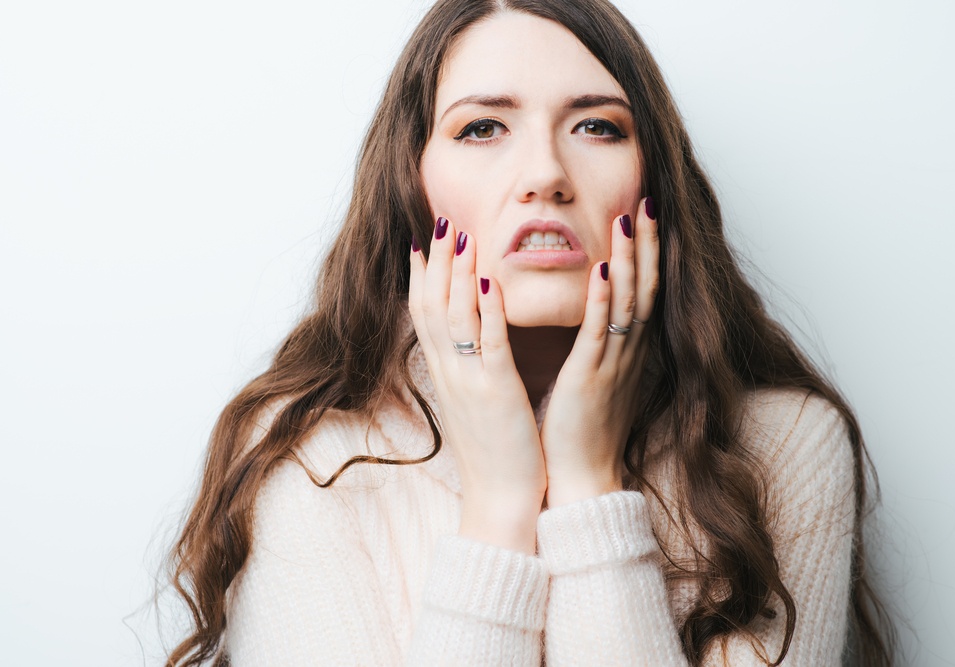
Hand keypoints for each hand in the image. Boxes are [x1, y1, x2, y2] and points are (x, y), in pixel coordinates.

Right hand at [408, 216, 546, 551]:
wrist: (500, 499)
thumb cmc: (493, 452)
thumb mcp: (471, 405)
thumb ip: (466, 371)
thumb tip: (465, 343)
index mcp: (444, 375)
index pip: (424, 315)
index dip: (423, 276)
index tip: (424, 242)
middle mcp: (449, 373)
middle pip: (433, 306)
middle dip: (436, 261)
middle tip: (440, 221)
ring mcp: (470, 381)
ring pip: (455, 316)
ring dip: (456, 272)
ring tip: (461, 233)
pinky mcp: (496, 392)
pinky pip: (490, 343)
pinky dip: (488, 309)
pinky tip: (489, 280)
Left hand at [539, 198, 659, 507]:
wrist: (582, 475)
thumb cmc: (582, 428)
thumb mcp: (595, 375)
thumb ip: (597, 343)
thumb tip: (593, 315)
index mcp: (627, 350)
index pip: (642, 289)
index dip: (645, 251)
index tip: (641, 213)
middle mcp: (628, 351)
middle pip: (644, 285)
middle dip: (645, 242)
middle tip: (646, 200)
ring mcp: (614, 362)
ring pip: (628, 300)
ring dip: (629, 258)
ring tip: (627, 218)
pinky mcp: (592, 376)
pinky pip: (601, 330)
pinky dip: (603, 298)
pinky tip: (602, 269)